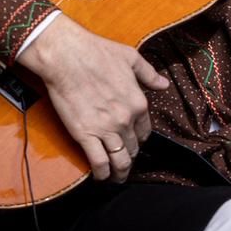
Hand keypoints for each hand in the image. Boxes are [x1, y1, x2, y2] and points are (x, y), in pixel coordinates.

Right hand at [18, 15, 170, 181]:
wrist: (67, 57)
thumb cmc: (97, 53)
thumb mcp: (132, 58)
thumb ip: (149, 74)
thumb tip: (163, 84)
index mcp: (138, 102)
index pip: (145, 130)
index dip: (140, 139)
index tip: (135, 142)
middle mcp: (126, 119)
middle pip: (133, 147)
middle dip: (131, 156)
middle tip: (125, 161)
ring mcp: (106, 129)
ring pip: (119, 159)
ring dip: (120, 172)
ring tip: (117, 177)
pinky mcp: (85, 135)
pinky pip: (98, 162)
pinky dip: (102, 173)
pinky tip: (101, 177)